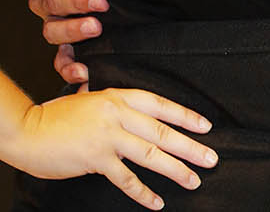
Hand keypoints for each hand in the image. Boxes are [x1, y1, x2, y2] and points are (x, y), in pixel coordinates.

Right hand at [13, 87, 216, 209]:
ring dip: (175, 169)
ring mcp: (109, 137)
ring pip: (151, 155)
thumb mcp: (87, 99)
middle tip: (211, 158)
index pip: (161, 105)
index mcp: (119, 97)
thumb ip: (107, 102)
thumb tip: (117, 103)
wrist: (30, 130)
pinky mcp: (97, 159)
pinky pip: (126, 179)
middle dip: (190, 146)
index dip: (185, 116)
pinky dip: (143, 193)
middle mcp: (118, 114)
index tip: (206, 126)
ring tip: (193, 180)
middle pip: (163, 132)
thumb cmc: (57, 116)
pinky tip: (157, 202)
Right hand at [18, 0, 103, 84]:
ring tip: (96, 27)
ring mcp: (51, 18)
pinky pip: (59, 58)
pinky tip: (84, 70)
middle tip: (101, 1)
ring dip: (73, 30)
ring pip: (51, 30)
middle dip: (75, 2)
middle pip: (48, 2)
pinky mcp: (65, 39)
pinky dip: (69, 66)